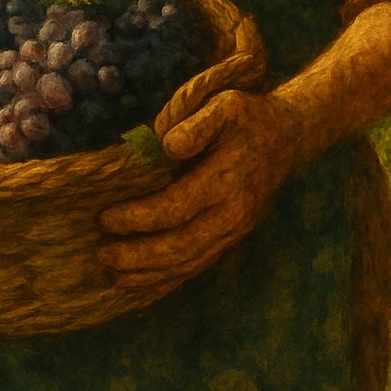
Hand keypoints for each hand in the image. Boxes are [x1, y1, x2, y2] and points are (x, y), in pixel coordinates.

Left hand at [97, 89, 302, 292]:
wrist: (288, 138)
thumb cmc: (248, 118)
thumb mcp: (225, 105)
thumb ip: (198, 125)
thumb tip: (167, 146)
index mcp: (227, 180)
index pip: (176, 207)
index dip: (139, 217)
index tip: (106, 218)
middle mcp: (232, 214)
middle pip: (181, 246)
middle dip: (138, 255)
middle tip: (102, 254)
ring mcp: (234, 231)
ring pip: (190, 264)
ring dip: (151, 275)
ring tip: (114, 276)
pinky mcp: (232, 239)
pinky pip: (199, 266)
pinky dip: (169, 280)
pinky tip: (143, 284)